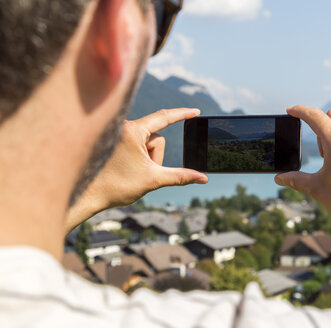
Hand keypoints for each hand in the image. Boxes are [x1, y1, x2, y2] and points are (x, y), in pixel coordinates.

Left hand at [65, 108, 207, 231]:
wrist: (87, 195)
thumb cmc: (116, 186)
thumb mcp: (153, 180)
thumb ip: (180, 176)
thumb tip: (203, 177)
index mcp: (133, 131)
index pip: (164, 117)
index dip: (182, 114)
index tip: (196, 112)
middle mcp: (123, 127)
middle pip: (156, 138)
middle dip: (155, 157)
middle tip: (141, 172)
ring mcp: (117, 133)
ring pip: (146, 143)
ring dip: (146, 159)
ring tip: (130, 172)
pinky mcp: (113, 140)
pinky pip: (136, 144)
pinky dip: (138, 157)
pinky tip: (125, 168)